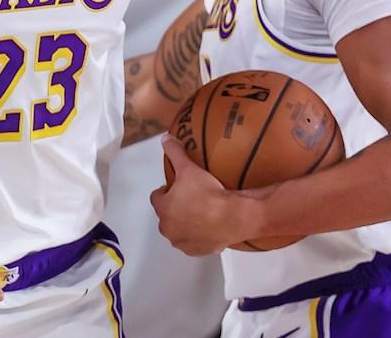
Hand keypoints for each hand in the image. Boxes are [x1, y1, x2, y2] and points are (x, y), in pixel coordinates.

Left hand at [150, 135, 248, 255]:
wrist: (233, 217)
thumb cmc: (208, 194)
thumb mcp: (189, 168)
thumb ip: (175, 152)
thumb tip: (165, 138)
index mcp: (163, 208)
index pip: (157, 196)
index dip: (167, 191)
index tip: (179, 187)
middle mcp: (168, 227)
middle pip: (166, 215)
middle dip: (175, 207)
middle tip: (193, 198)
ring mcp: (182, 242)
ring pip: (178, 230)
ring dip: (185, 223)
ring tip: (202, 212)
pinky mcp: (197, 251)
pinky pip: (193, 243)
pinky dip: (198, 236)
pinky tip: (210, 227)